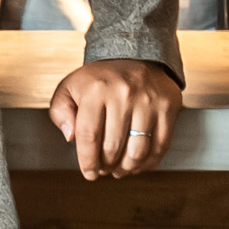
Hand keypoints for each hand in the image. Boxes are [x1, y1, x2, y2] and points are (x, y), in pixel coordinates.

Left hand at [50, 58, 180, 179]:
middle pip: (113, 147)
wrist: (136, 55)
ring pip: (137, 152)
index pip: (89, 136)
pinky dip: (148, 163)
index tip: (88, 172)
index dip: (87, 161)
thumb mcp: (70, 88)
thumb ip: (60, 112)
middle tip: (103, 169)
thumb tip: (70, 137)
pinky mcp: (168, 107)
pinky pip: (160, 146)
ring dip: (126, 168)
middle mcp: (124, 93)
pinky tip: (137, 163)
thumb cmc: (101, 78)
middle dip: (106, 166)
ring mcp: (149, 101)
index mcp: (96, 89)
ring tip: (119, 169)